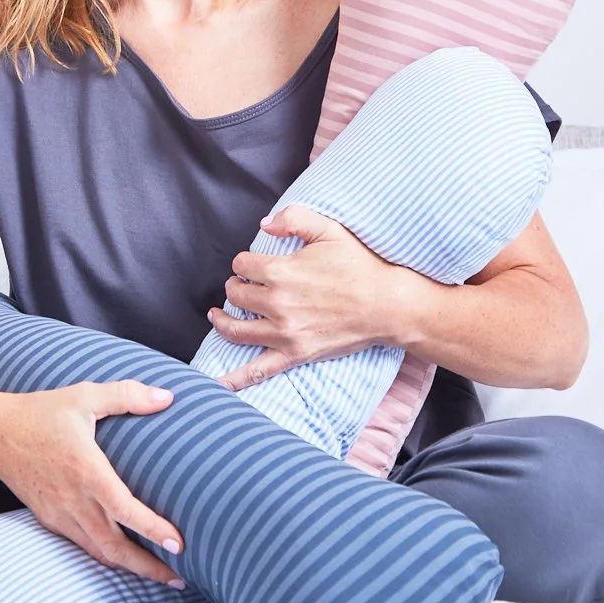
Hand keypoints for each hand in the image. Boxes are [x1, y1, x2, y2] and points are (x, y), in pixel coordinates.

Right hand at [0, 382, 187, 588]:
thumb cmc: (40, 413)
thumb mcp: (84, 396)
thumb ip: (127, 395)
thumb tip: (167, 398)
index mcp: (86, 470)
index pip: (125, 509)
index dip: (153, 530)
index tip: (178, 545)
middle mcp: (74, 500)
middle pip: (115, 547)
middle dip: (149, 567)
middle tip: (180, 579)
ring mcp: (60, 514)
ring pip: (99, 553)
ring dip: (130, 568)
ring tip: (160, 575)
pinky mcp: (50, 519)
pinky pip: (83, 545)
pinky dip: (107, 557)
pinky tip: (124, 559)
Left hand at [210, 204, 407, 390]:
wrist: (386, 304)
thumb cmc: (359, 265)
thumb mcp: (329, 230)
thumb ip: (294, 218)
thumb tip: (264, 224)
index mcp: (280, 271)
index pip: (242, 264)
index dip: (245, 261)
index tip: (253, 263)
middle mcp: (276, 303)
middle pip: (236, 294)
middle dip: (236, 286)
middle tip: (244, 284)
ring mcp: (284, 332)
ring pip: (236, 329)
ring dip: (222, 321)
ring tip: (218, 315)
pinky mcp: (295, 353)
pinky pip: (258, 370)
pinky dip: (235, 379)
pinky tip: (217, 384)